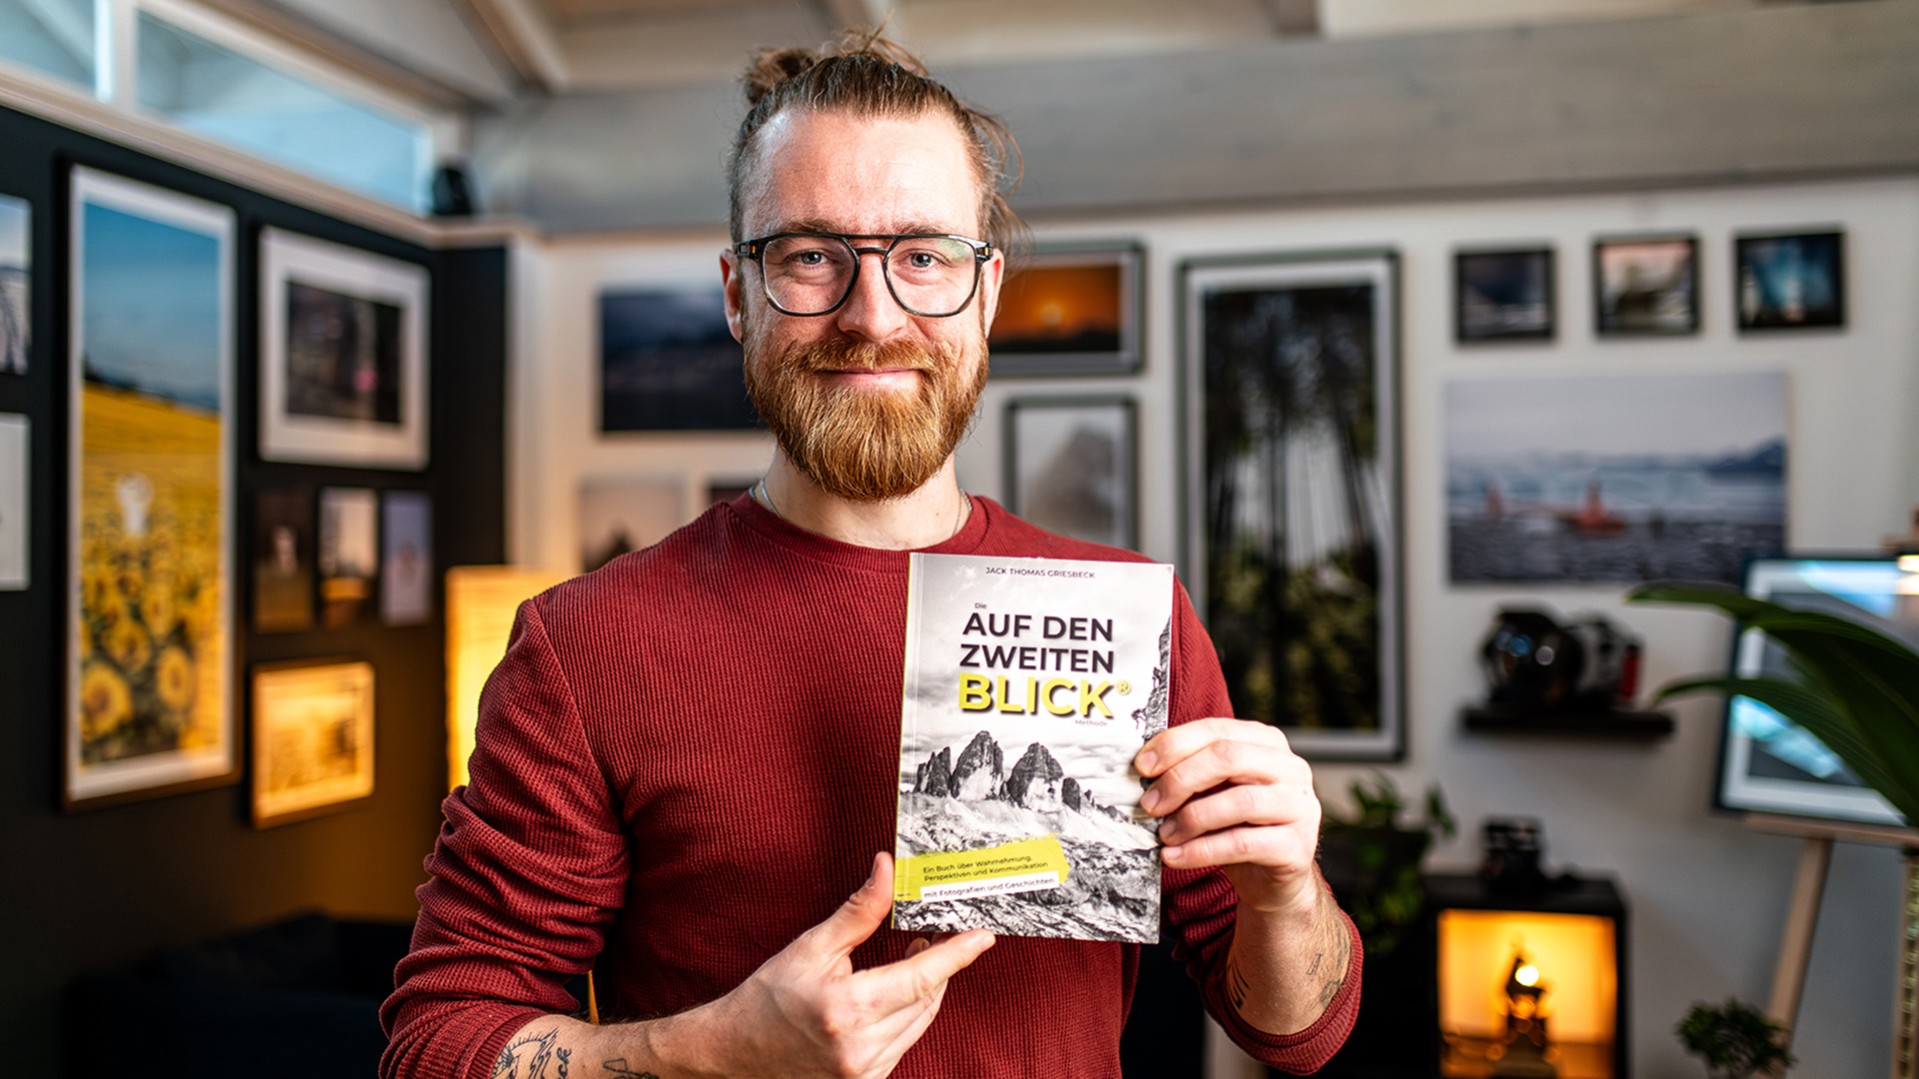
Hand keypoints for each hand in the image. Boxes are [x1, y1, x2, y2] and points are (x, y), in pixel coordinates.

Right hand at [704, 851, 994, 1078]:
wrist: (736, 1052)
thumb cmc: (769, 997)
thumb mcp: (812, 947)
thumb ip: (859, 911)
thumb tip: (888, 869)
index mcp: (849, 1008)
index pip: (922, 977)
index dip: (957, 954)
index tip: (983, 936)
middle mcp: (861, 1047)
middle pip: (927, 1000)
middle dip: (939, 966)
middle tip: (935, 932)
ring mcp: (865, 1072)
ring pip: (919, 1024)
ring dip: (925, 991)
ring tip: (914, 958)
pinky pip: (904, 1044)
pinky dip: (908, 1015)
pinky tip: (895, 994)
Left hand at [1135, 718, 1322, 916]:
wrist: (1273, 879)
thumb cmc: (1240, 826)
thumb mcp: (1216, 791)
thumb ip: (1192, 773)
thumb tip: (1144, 769)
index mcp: (1267, 743)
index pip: (1216, 730)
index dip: (1174, 745)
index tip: (1142, 766)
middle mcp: (1290, 768)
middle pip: (1228, 758)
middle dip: (1180, 779)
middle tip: (1150, 804)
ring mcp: (1298, 807)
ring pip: (1238, 802)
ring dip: (1190, 818)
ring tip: (1164, 835)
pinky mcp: (1296, 847)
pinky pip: (1241, 844)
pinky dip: (1201, 851)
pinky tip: (1175, 857)